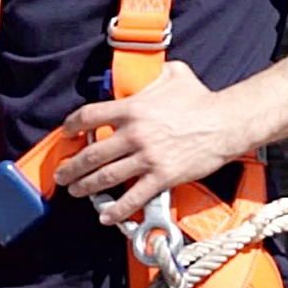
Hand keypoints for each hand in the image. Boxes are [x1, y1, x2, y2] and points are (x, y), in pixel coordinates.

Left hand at [54, 61, 233, 224]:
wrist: (225, 123)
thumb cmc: (201, 98)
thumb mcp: (173, 74)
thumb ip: (151, 74)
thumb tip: (143, 71)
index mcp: (132, 108)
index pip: (89, 116)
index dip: (72, 126)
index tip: (67, 134)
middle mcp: (134, 134)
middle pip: (91, 154)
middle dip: (72, 167)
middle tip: (62, 174)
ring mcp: (147, 157)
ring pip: (106, 177)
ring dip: (86, 187)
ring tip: (76, 191)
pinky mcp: (162, 177)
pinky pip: (133, 197)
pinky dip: (116, 210)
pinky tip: (106, 216)